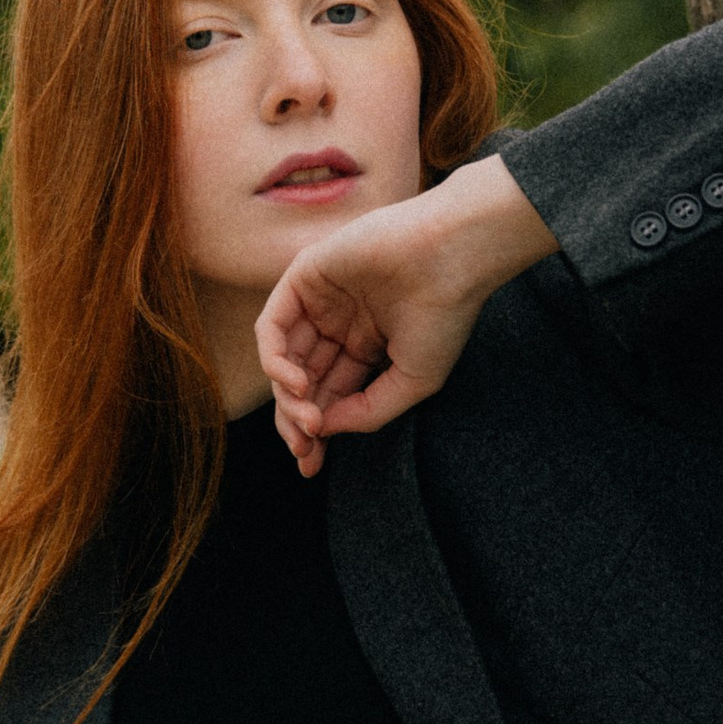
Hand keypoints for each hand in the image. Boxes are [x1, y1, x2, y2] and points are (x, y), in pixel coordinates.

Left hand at [254, 154, 555, 473]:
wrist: (451, 257)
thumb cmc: (444, 316)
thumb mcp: (411, 382)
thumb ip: (367, 412)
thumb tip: (322, 431)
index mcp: (365, 346)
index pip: (327, 395)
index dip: (316, 432)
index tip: (312, 466)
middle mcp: (338, 324)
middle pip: (300, 381)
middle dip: (296, 420)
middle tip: (304, 449)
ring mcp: (319, 300)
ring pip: (282, 358)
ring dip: (286, 397)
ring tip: (307, 420)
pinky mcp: (303, 275)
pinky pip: (271, 325)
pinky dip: (273, 359)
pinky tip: (295, 384)